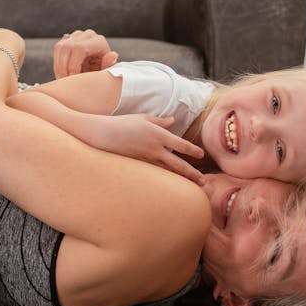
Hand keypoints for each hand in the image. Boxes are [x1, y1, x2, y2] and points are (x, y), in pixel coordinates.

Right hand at [53, 29, 118, 78]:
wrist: (97, 71)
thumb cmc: (102, 73)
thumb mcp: (106, 72)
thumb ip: (108, 64)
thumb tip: (112, 55)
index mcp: (99, 41)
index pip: (80, 48)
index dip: (73, 64)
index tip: (73, 78)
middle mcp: (88, 35)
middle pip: (68, 46)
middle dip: (64, 66)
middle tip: (66, 81)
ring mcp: (77, 35)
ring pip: (61, 47)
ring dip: (59, 65)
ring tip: (63, 79)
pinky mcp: (68, 39)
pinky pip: (58, 48)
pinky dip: (57, 63)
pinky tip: (61, 73)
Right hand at [86, 114, 204, 183]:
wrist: (102, 134)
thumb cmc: (122, 123)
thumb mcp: (143, 118)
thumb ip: (160, 121)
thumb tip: (173, 121)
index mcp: (158, 134)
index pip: (181, 145)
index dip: (193, 151)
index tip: (201, 155)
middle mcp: (155, 149)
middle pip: (178, 164)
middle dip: (192, 173)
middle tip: (203, 181)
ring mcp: (146, 160)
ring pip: (168, 172)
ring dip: (180, 179)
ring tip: (192, 186)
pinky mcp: (138, 167)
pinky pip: (155, 174)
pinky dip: (164, 180)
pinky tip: (170, 186)